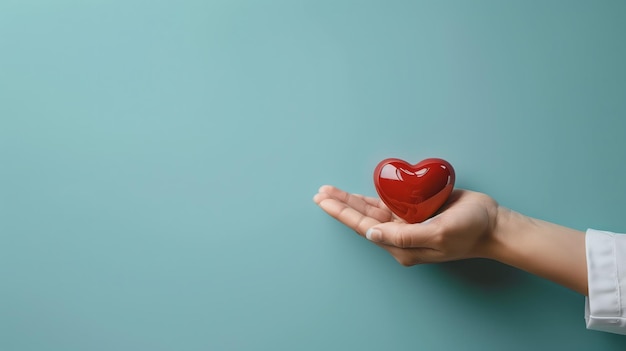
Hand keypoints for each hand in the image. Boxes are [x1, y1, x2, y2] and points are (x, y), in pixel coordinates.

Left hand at [313, 185, 499, 265]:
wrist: (494, 224)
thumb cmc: (471, 230)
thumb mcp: (439, 233)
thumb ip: (405, 235)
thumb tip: (372, 234)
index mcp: (402, 246)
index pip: (364, 227)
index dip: (342, 212)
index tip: (323, 200)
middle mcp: (400, 235)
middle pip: (363, 217)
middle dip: (341, 205)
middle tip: (320, 192)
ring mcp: (407, 223)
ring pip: (371, 209)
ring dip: (351, 200)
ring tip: (331, 190)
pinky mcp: (415, 211)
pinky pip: (387, 203)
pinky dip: (371, 196)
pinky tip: (357, 192)